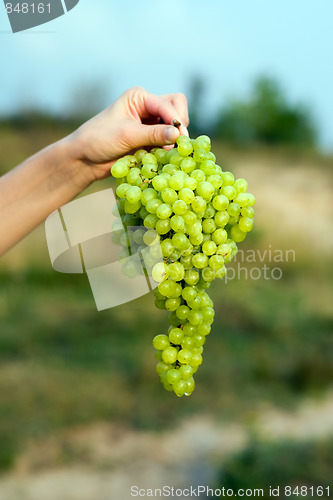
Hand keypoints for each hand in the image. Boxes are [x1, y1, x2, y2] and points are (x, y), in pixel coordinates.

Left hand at [71, 87, 188, 181]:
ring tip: (170, 153)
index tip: (179, 138)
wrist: (85, 159)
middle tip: (178, 143)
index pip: (169, 103)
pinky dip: (168, 150)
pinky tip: (164, 158)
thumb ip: (153, 134)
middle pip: (176, 109)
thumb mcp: (127, 134)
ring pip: (173, 127)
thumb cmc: (99, 139)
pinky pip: (167, 142)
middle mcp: (146, 107)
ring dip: (174, 139)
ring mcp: (149, 124)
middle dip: (179, 125)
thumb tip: (178, 135)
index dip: (176, 120)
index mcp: (139, 97)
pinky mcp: (149, 140)